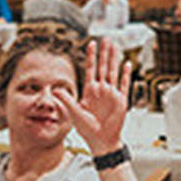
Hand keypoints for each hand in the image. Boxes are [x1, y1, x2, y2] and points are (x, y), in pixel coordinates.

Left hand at [54, 39, 130, 156]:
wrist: (101, 141)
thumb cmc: (87, 130)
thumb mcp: (74, 113)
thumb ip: (65, 100)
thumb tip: (54, 89)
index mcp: (90, 91)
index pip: (90, 69)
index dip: (90, 56)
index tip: (90, 43)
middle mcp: (101, 90)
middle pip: (103, 67)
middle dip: (104, 53)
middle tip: (105, 39)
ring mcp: (111, 94)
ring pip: (113, 72)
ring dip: (114, 59)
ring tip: (115, 46)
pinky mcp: (121, 100)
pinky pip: (124, 85)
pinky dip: (126, 74)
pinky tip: (127, 64)